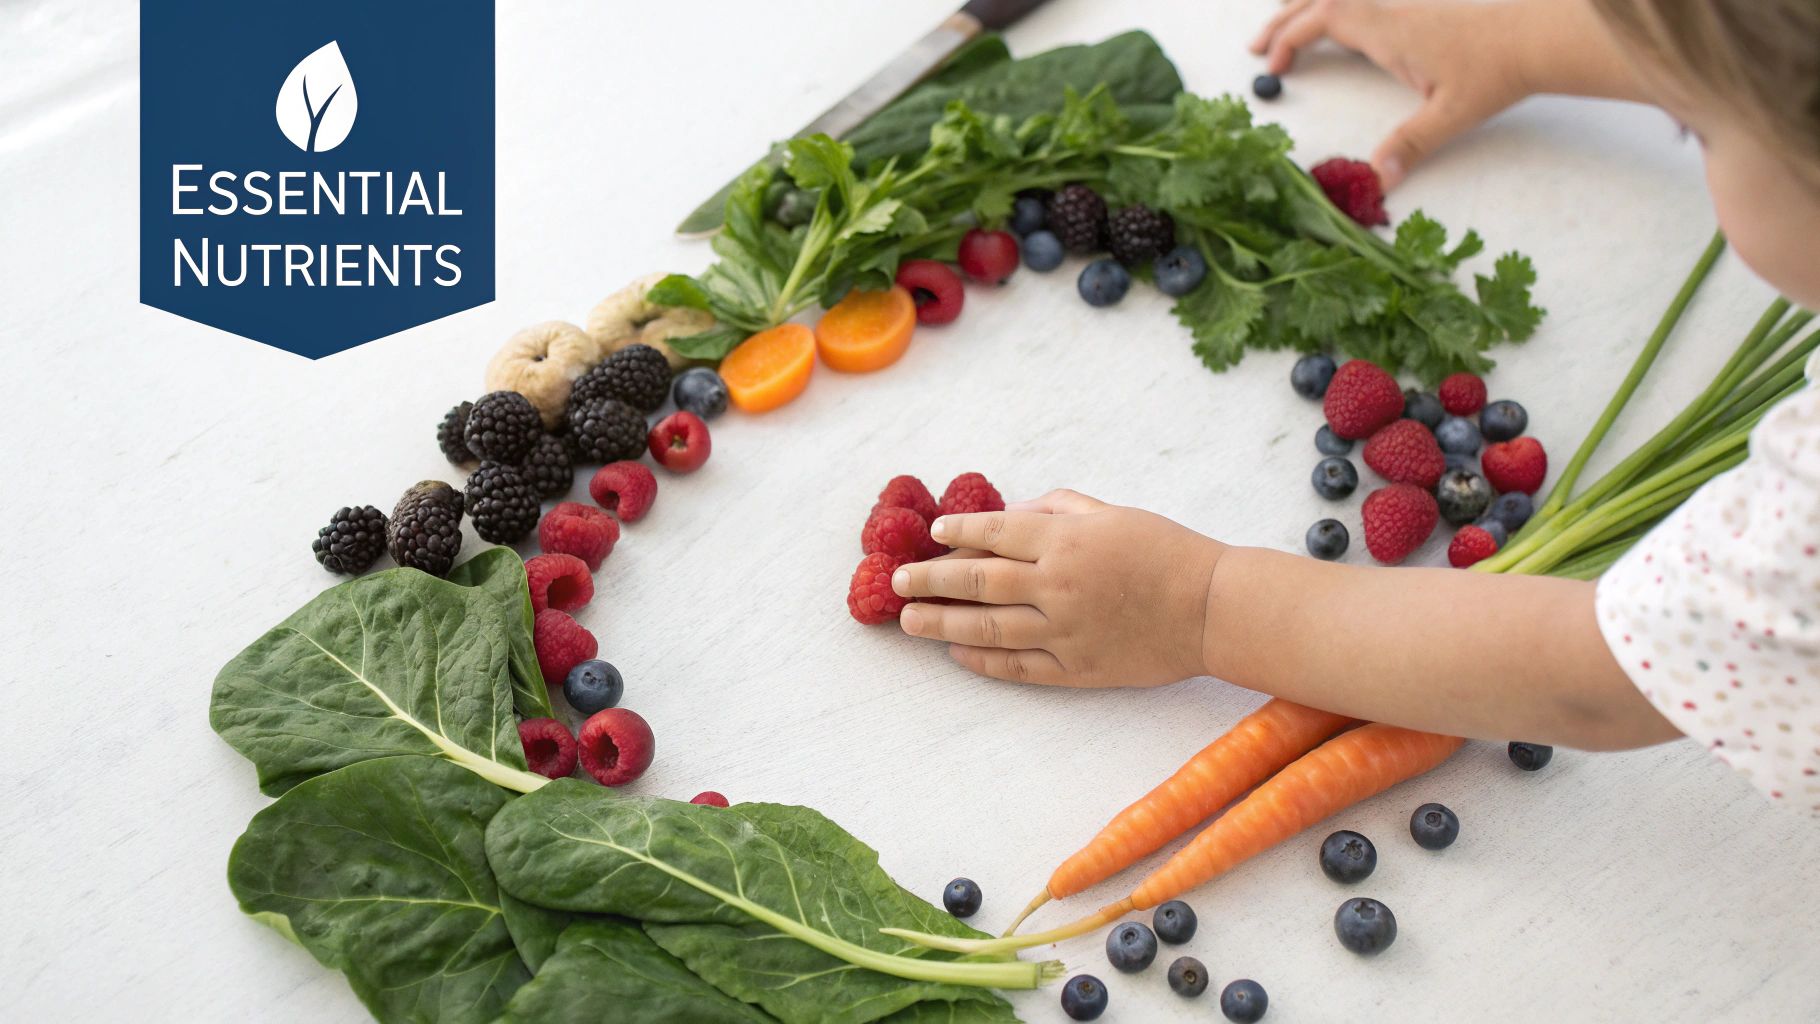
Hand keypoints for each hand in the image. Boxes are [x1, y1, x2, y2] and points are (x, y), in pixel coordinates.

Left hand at [889, 489, 1223, 686]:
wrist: (1211, 609)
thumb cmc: (1166, 550)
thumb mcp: (1112, 513)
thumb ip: (1058, 509)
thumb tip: (1014, 514)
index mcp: (1065, 541)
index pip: (993, 533)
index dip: (957, 533)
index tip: (932, 534)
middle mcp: (1056, 586)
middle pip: (976, 582)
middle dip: (930, 580)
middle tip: (897, 581)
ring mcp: (1063, 632)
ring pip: (985, 629)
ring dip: (940, 625)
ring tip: (909, 622)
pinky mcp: (1075, 669)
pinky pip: (1016, 667)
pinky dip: (982, 662)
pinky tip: (957, 656)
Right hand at [1251, 0, 1532, 187]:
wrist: (1539, 37)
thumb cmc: (1497, 71)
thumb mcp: (1451, 116)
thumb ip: (1409, 146)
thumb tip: (1376, 179)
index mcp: (1390, 30)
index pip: (1324, 18)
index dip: (1290, 38)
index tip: (1273, 68)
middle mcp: (1391, 11)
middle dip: (1284, 20)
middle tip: (1257, 49)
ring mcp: (1403, 8)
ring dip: (1306, 11)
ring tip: (1284, 34)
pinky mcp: (1416, 13)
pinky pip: (1361, 4)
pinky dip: (1333, 13)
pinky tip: (1334, 34)